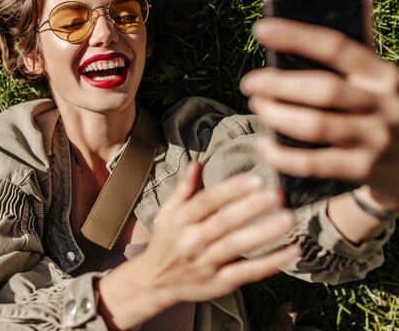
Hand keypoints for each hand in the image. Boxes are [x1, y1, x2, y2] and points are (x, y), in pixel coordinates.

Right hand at [139, 162, 297, 306]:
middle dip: (251, 207)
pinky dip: (270, 263)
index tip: (256, 179)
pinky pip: (246, 272)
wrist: (155, 282)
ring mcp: (205, 263)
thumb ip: (184, 189)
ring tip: (288, 219)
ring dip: (264, 232)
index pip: (207, 201)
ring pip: (236, 246)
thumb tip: (198, 163)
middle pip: (224, 222)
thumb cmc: (166, 243)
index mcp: (180, 220)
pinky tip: (291, 251)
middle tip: (277, 194)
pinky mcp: (219, 283)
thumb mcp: (167, 213)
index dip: (231, 190)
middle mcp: (191, 241)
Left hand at [241, 18, 398, 206]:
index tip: (260, 30)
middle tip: (249, 83)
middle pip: (322, 89)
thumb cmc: (395, 111)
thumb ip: (365, 48)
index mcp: (385, 75)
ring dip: (277, 115)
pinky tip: (265, 146)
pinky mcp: (364, 169)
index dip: (295, 36)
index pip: (336, 47)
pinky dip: (282, 156)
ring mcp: (374, 139)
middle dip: (278, 84)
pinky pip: (313, 163)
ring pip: (315, 125)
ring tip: (257, 106)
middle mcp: (382, 104)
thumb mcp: (388, 79)